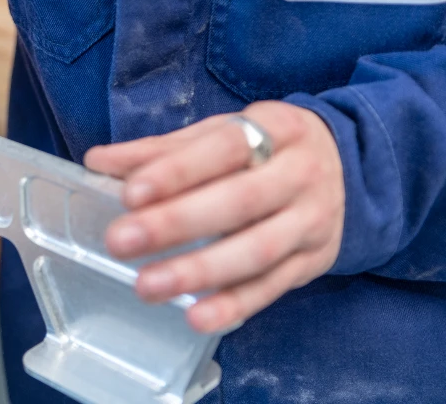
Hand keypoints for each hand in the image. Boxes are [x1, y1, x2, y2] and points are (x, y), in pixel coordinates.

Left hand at [85, 101, 344, 333]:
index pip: (224, 148)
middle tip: (121, 241)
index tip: (130, 193)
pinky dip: (233, 305)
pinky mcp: (313, 262)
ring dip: (199, 271)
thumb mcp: (221, 134)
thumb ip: (162, 150)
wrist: (347, 166)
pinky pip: (272, 288)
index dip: (177, 171)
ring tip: (146, 285)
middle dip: (177, 223)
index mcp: (274, 129)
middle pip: (239, 201)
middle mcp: (299, 174)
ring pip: (255, 250)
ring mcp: (311, 221)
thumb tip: (98, 161)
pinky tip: (195, 316)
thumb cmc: (265, 148)